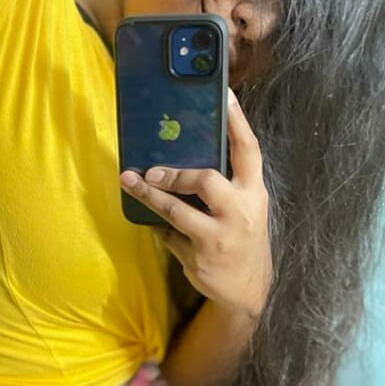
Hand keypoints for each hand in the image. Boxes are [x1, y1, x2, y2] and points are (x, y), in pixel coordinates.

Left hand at [119, 89, 271, 319]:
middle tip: (152, 170)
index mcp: (254, 193)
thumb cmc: (243, 239)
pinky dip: (159, 227)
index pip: (249, 151)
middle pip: (207, 180)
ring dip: (150, 196)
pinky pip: (170, 234)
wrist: (249, 290)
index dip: (237, 122)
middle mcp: (241, 212)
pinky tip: (149, 220)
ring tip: (130, 182)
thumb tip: (187, 153)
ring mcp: (219, 236)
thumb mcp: (246, 208)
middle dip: (176, 173)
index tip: (225, 95)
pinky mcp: (200, 256)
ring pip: (177, 211)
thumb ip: (227, 184)